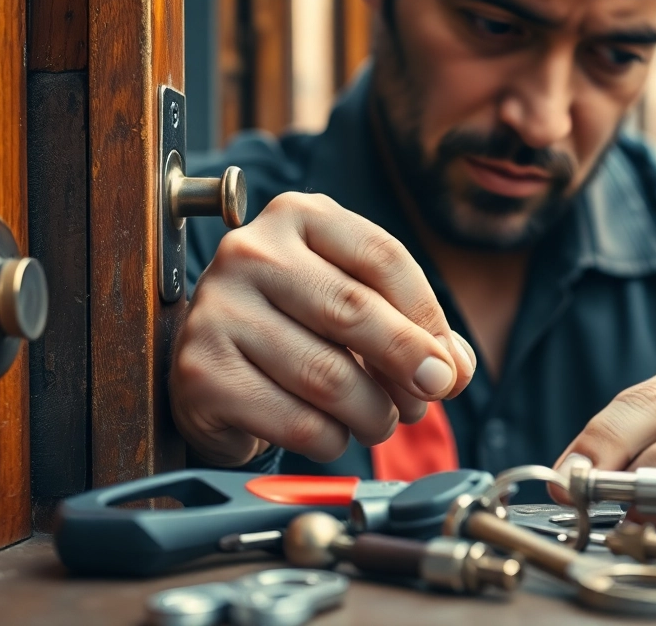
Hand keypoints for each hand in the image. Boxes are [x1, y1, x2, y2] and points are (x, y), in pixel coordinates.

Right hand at [170, 192, 475, 466]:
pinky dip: (331, 439)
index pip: (383, 257)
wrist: (216, 371)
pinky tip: (333, 433)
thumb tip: (454, 370)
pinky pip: (294, 420)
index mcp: (297, 216)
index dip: (428, 319)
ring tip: (382, 421)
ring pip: (327, 376)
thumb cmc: (299, 329)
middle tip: (432, 395)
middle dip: (408, 363)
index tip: (449, 365)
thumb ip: (412, 329)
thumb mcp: (356, 305)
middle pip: (354, 310)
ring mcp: (218, 310)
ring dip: (374, 413)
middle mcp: (250, 252)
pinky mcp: (201, 373)